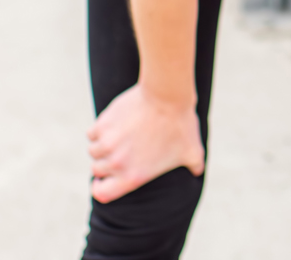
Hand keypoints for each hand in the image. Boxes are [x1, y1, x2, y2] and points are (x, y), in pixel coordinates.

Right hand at [87, 85, 205, 202]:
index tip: (103, 182)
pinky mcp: (102, 124)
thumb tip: (198, 171)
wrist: (166, 96)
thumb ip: (194, 166)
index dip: (100, 189)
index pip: (102, 193)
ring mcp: (107, 143)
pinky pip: (92, 134)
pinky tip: (112, 127)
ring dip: (102, 147)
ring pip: (93, 151)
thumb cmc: (180, 125)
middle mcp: (116, 163)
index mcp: (132, 176)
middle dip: (105, 165)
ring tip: (116, 139)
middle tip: (118, 154)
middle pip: (97, 170)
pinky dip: (99, 131)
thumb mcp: (192, 151)